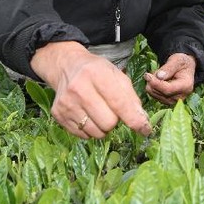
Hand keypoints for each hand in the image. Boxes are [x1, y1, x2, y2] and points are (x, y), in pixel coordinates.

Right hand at [30, 41, 151, 139]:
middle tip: (111, 109)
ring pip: (96, 132)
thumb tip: (142, 122)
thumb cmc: (97, 72)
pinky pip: (83, 135)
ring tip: (99, 111)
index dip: (134, 119)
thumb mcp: (117, 76)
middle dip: (115, 120)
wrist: (67, 67)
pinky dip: (90, 129)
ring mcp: (66, 103)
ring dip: (103, 127)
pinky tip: (87, 114)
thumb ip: (132, 98)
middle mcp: (79, 88)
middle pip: (109, 123)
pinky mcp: (58, 114)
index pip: (119, 103)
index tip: (145, 129)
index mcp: (97, 74)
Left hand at [143, 53, 196, 104]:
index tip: (147, 75)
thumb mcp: (177, 60)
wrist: (184, 69)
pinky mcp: (166, 101)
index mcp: (186, 86)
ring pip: (154, 93)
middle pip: (159, 92)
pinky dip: (153, 86)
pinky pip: (152, 94)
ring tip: (161, 74)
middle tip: (157, 70)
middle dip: (153, 80)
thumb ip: (169, 68)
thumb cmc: (181, 63)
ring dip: (152, 82)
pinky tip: (159, 80)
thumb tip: (159, 76)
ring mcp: (172, 101)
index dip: (156, 83)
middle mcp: (180, 97)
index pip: (168, 89)